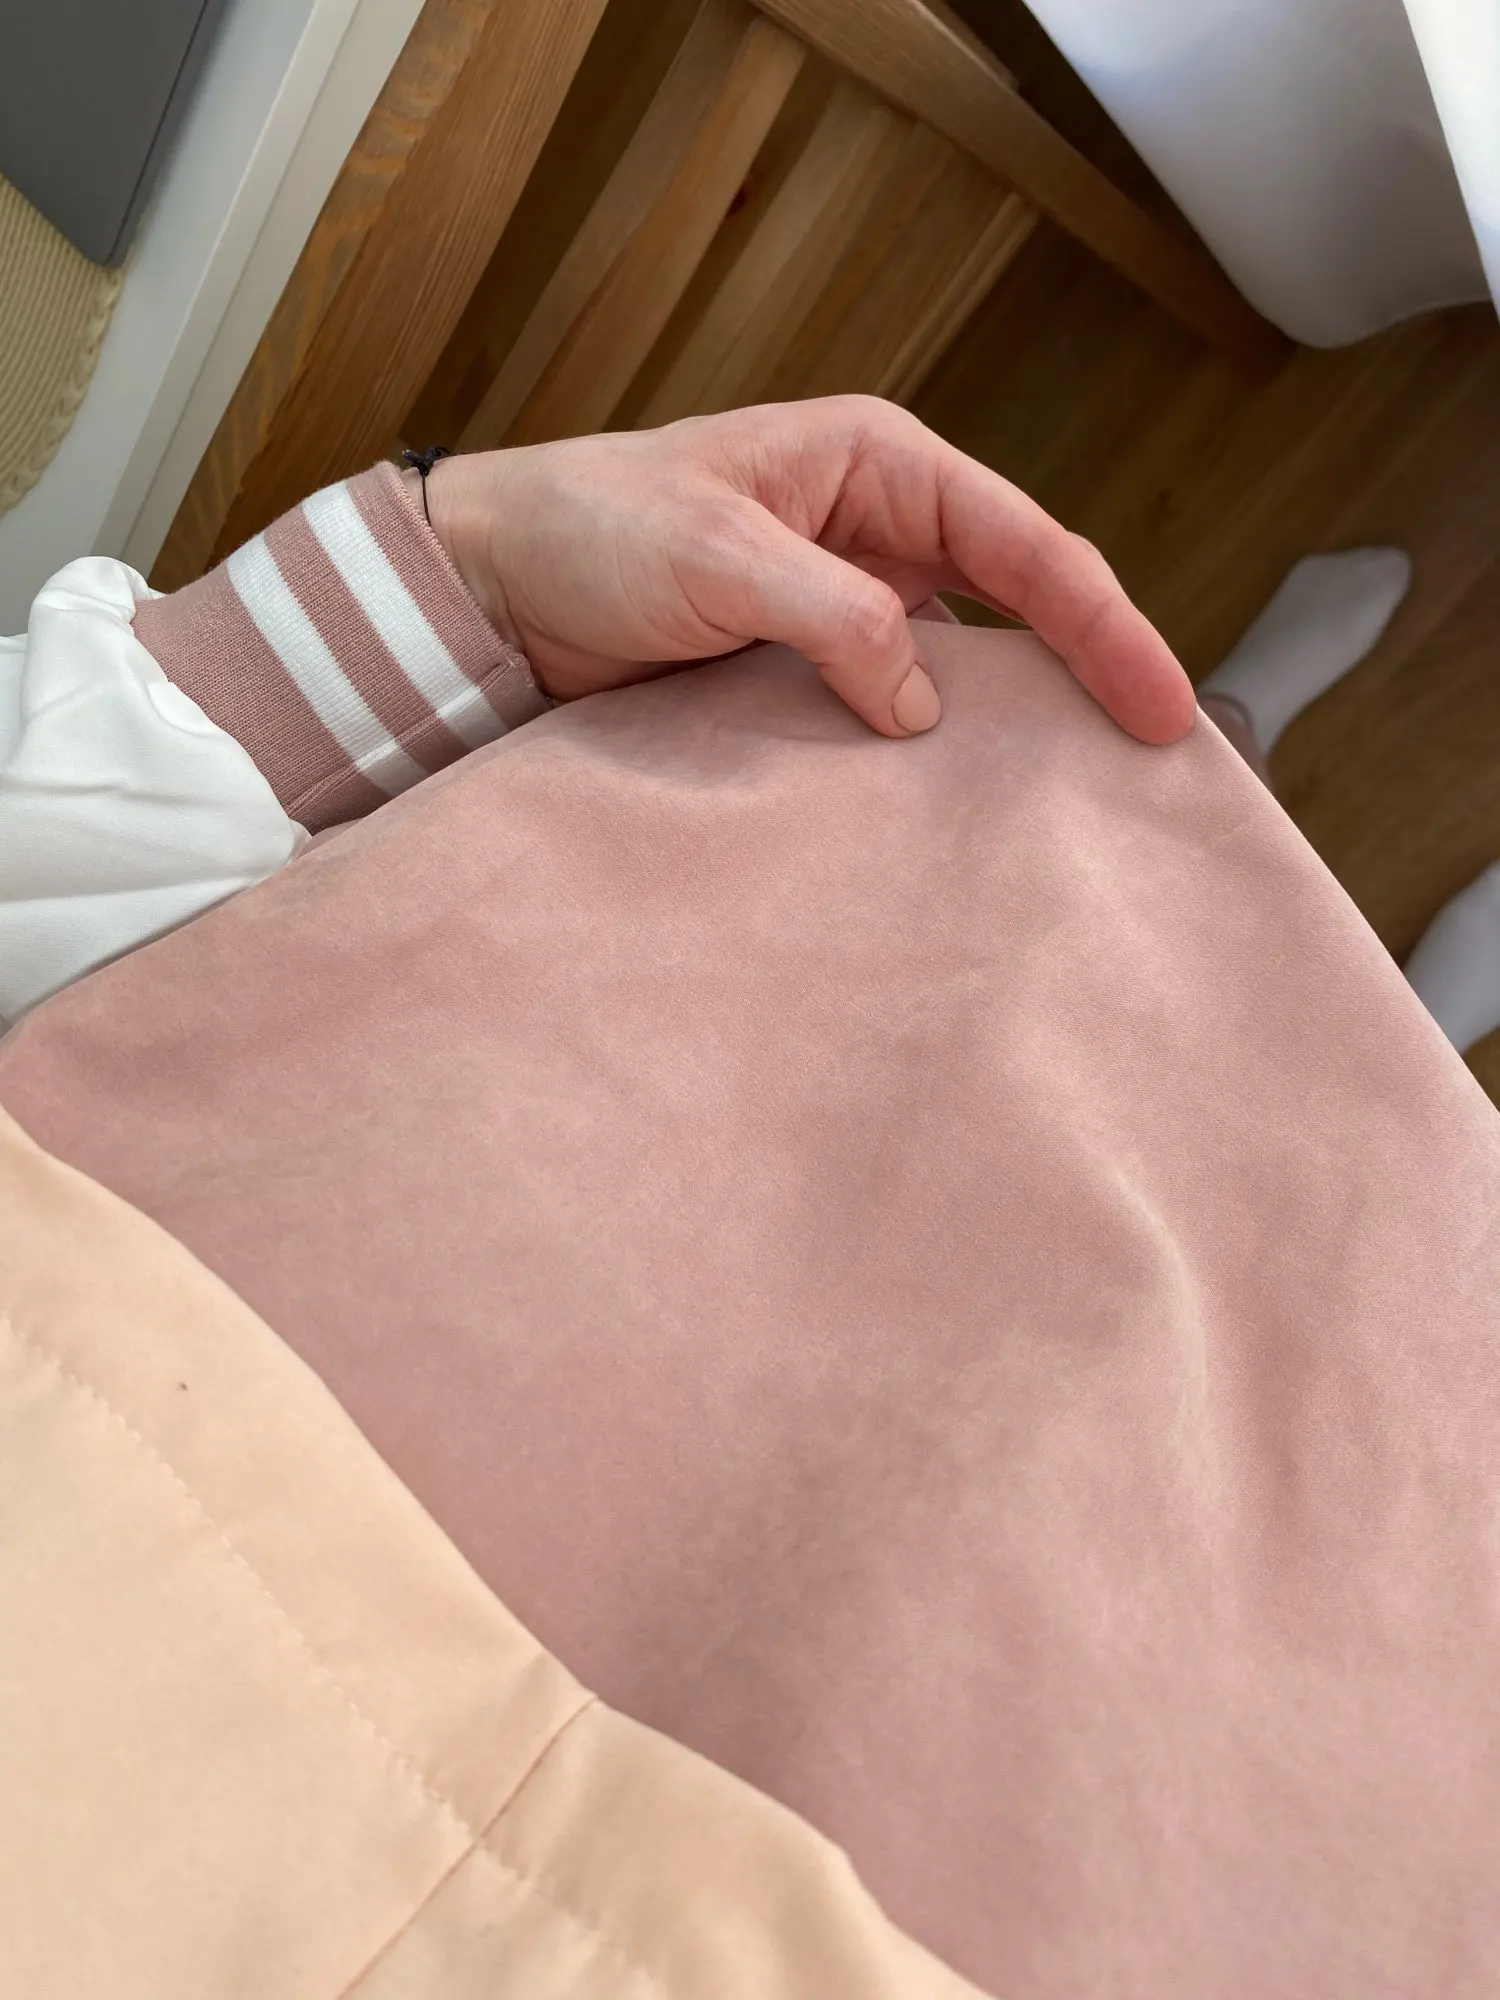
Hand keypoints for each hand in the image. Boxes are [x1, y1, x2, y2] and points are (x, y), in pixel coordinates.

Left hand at [416, 395, 1194, 743]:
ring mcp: (846, 604)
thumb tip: (926, 706)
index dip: (1104, 626)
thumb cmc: (589, 531)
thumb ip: (834, 616)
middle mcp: (879, 529)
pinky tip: (964, 805)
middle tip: (1157, 760)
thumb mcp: (717, 554)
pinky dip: (933, 755)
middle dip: (1090, 672)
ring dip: (1017, 723)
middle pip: (1020, 603)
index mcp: (879, 465)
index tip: (1160, 708)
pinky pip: (893, 711)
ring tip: (1085, 795)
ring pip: (966, 665)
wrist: (489, 590)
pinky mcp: (804, 671)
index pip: (1026, 545)